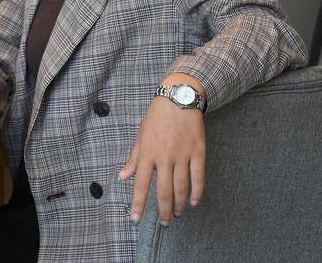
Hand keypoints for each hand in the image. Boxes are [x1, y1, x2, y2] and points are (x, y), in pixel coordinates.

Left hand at [122, 81, 206, 224]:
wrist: (179, 98)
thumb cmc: (156, 116)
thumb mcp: (140, 135)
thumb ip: (133, 158)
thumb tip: (123, 177)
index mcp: (147, 153)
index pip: (141, 184)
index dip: (138, 203)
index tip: (136, 219)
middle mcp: (164, 157)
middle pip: (164, 191)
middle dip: (163, 210)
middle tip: (164, 223)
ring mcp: (182, 155)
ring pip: (181, 187)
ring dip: (179, 204)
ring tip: (177, 214)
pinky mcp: (198, 152)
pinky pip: (198, 177)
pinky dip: (197, 192)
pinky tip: (194, 202)